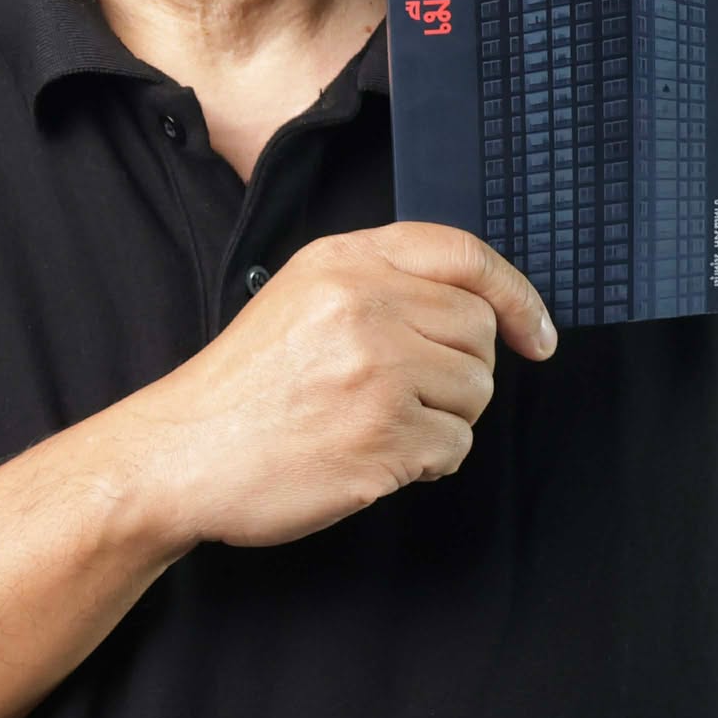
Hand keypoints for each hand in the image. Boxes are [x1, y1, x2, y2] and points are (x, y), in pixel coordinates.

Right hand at [114, 222, 555, 550]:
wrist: (181, 454)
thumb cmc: (243, 386)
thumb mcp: (301, 296)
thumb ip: (381, 284)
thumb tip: (479, 310)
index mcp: (343, 261)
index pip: (464, 255)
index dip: (515, 294)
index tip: (536, 332)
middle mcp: (365, 306)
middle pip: (480, 331)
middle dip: (460, 370)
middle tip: (405, 393)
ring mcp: (377, 372)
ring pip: (476, 393)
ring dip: (444, 420)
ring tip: (379, 424)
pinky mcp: (384, 437)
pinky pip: (454, 448)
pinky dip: (426, 462)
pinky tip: (372, 456)